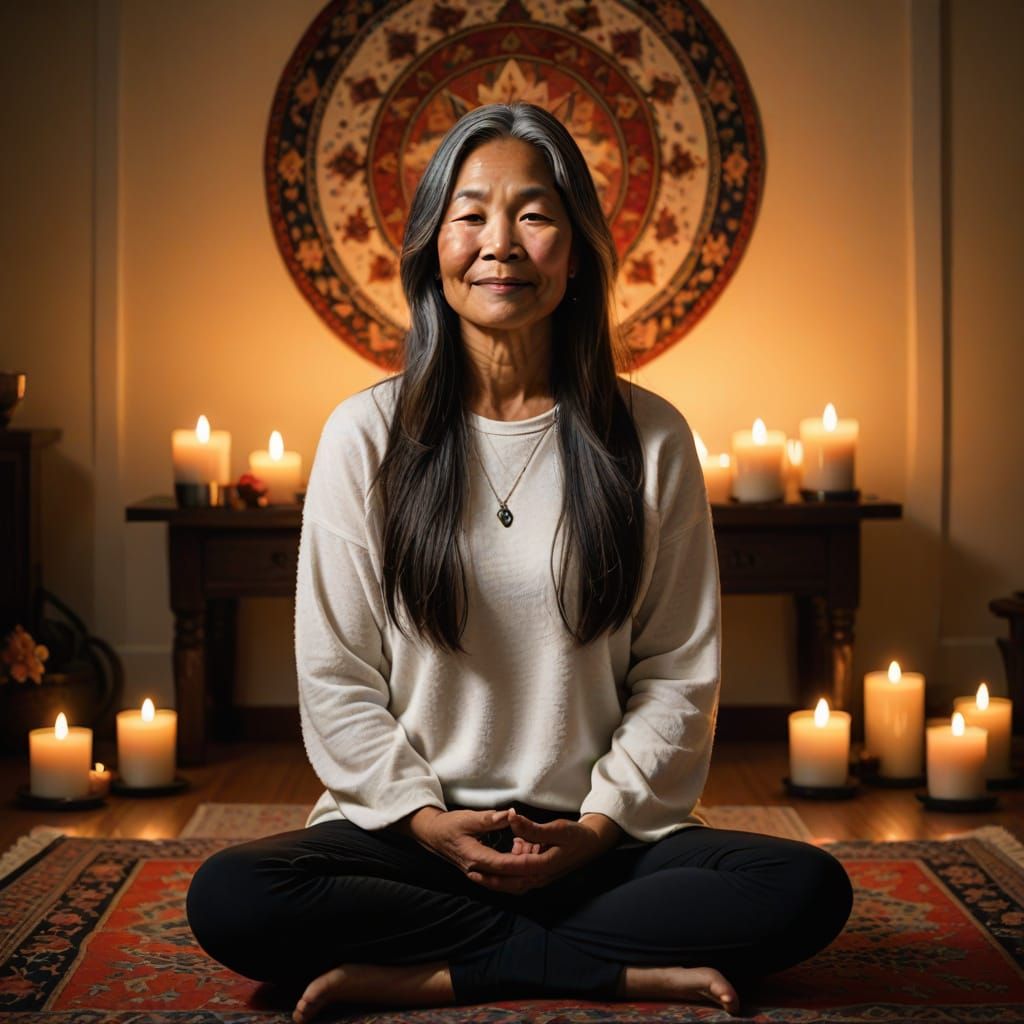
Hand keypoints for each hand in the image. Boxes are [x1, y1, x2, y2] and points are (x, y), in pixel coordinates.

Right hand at [417, 808, 544, 893]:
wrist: (434, 835)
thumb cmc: (450, 825)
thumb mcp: (469, 818)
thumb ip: (491, 819)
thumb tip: (511, 814)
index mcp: (476, 857)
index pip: (505, 865)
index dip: (524, 863)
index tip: (541, 858)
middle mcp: (478, 871)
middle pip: (509, 882)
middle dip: (529, 876)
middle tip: (548, 866)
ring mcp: (479, 875)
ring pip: (507, 885)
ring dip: (524, 878)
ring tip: (540, 864)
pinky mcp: (482, 874)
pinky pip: (503, 881)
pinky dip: (516, 876)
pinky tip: (526, 863)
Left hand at [466, 809, 617, 894]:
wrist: (592, 844)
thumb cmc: (576, 836)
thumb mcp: (557, 828)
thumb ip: (532, 827)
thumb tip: (512, 818)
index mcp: (543, 867)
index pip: (513, 870)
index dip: (493, 868)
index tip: (476, 865)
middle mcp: (540, 876)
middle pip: (510, 883)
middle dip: (490, 880)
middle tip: (471, 874)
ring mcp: (540, 876)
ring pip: (514, 882)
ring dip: (498, 878)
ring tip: (479, 870)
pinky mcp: (540, 871)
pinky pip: (520, 875)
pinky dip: (509, 871)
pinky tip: (500, 858)